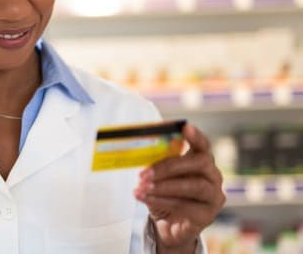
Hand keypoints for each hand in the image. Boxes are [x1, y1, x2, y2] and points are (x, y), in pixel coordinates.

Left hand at [134, 124, 225, 252]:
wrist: (168, 225)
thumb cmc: (164, 194)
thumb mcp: (158, 176)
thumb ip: (156, 162)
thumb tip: (138, 148)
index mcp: (201, 161)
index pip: (203, 145)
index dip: (195, 136)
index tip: (185, 126)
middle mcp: (212, 176)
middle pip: (199, 163)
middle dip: (169, 166)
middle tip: (144, 173)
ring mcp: (214, 196)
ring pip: (193, 186)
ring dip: (164, 186)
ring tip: (141, 187)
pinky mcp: (208, 215)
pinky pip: (185, 205)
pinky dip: (161, 200)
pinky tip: (145, 198)